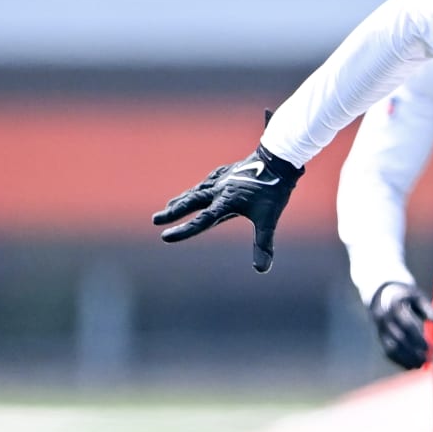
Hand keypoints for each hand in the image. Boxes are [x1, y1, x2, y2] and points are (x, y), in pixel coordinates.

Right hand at [152, 143, 302, 272]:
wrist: (277, 161)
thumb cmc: (273, 192)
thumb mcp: (269, 219)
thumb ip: (263, 244)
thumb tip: (262, 270)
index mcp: (226, 203)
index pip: (201, 221)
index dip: (184, 230)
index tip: (165, 236)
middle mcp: (218, 190)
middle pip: (190, 203)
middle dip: (172, 212)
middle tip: (155, 220)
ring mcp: (220, 180)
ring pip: (195, 192)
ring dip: (180, 200)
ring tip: (167, 208)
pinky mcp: (224, 173)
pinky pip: (204, 183)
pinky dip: (194, 190)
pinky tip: (193, 192)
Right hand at [368, 281, 432, 369]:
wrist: (383, 294)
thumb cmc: (407, 296)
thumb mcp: (418, 297)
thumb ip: (429, 309)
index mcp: (395, 306)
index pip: (406, 325)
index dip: (417, 338)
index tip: (429, 348)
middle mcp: (384, 319)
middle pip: (398, 339)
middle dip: (412, 351)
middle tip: (427, 360)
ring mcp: (380, 329)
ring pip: (391, 348)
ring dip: (405, 359)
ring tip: (420, 365)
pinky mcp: (380, 337)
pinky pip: (387, 352)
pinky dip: (399, 361)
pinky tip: (411, 366)